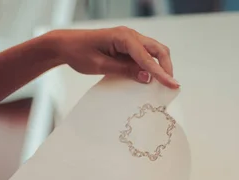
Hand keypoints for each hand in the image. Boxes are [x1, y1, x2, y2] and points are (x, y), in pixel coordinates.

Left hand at [48, 27, 178, 88]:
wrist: (66, 45)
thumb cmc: (79, 53)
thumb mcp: (101, 65)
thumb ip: (125, 70)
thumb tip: (147, 78)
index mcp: (123, 37)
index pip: (148, 57)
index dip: (161, 73)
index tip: (173, 85)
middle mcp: (129, 35)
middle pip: (157, 49)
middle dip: (166, 67)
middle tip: (170, 85)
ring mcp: (128, 39)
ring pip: (153, 51)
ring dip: (159, 65)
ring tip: (162, 83)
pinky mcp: (126, 45)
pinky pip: (143, 54)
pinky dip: (149, 65)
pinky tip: (149, 77)